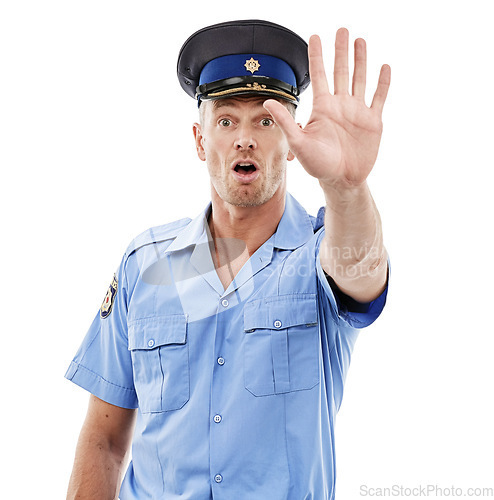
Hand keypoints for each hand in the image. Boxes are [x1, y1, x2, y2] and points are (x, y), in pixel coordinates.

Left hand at [264, 28, 389, 189]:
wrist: (342, 181)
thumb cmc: (318, 165)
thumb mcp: (299, 143)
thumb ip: (286, 122)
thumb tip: (268, 101)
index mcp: (322, 108)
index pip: (318, 75)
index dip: (317, 56)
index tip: (314, 36)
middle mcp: (340, 106)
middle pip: (341, 71)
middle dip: (341, 51)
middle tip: (342, 30)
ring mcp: (357, 112)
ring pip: (360, 79)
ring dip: (360, 60)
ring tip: (360, 41)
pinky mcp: (373, 121)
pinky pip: (379, 97)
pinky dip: (382, 83)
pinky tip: (383, 67)